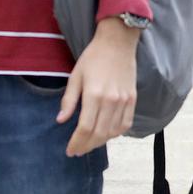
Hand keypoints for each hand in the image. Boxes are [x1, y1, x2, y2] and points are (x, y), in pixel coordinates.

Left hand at [59, 18, 139, 156]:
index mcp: (94, 95)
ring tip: (90, 144)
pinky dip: (116, 134)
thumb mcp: (75, 76)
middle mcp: (111, 101)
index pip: (85, 128)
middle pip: (99, 134)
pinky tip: (107, 135)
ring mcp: (124, 101)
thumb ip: (69, 100)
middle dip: (87, 146)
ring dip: (100, 142)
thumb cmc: (93, 57)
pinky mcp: (132, 99)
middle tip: (78, 151)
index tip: (70, 151)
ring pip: (113, 132)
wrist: (117, 43)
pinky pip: (126, 124)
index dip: (76, 142)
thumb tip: (60, 120)